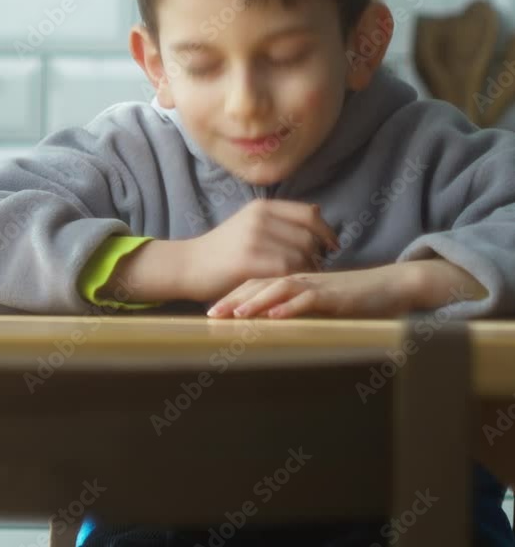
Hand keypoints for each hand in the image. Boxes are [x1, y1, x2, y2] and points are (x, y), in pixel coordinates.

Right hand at [183, 199, 338, 303]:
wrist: (188, 264)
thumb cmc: (221, 250)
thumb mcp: (249, 224)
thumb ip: (277, 222)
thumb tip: (314, 219)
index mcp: (262, 207)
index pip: (309, 213)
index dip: (326, 230)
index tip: (333, 245)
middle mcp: (260, 217)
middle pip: (308, 235)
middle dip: (318, 254)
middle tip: (317, 268)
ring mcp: (253, 237)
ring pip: (300, 253)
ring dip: (307, 269)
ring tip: (304, 278)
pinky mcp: (248, 260)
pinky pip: (285, 268)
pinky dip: (294, 278)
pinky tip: (290, 285)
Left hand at [206, 258, 487, 318]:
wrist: (390, 287)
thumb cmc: (355, 298)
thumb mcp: (320, 303)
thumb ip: (297, 307)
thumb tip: (272, 322)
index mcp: (295, 279)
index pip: (258, 283)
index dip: (233, 294)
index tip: (211, 310)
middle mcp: (302, 278)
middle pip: (262, 284)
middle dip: (234, 299)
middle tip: (210, 314)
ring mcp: (318, 285)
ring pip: (281, 288)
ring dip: (256, 301)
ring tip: (235, 314)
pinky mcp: (335, 296)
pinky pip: (310, 300)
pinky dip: (291, 307)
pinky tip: (275, 317)